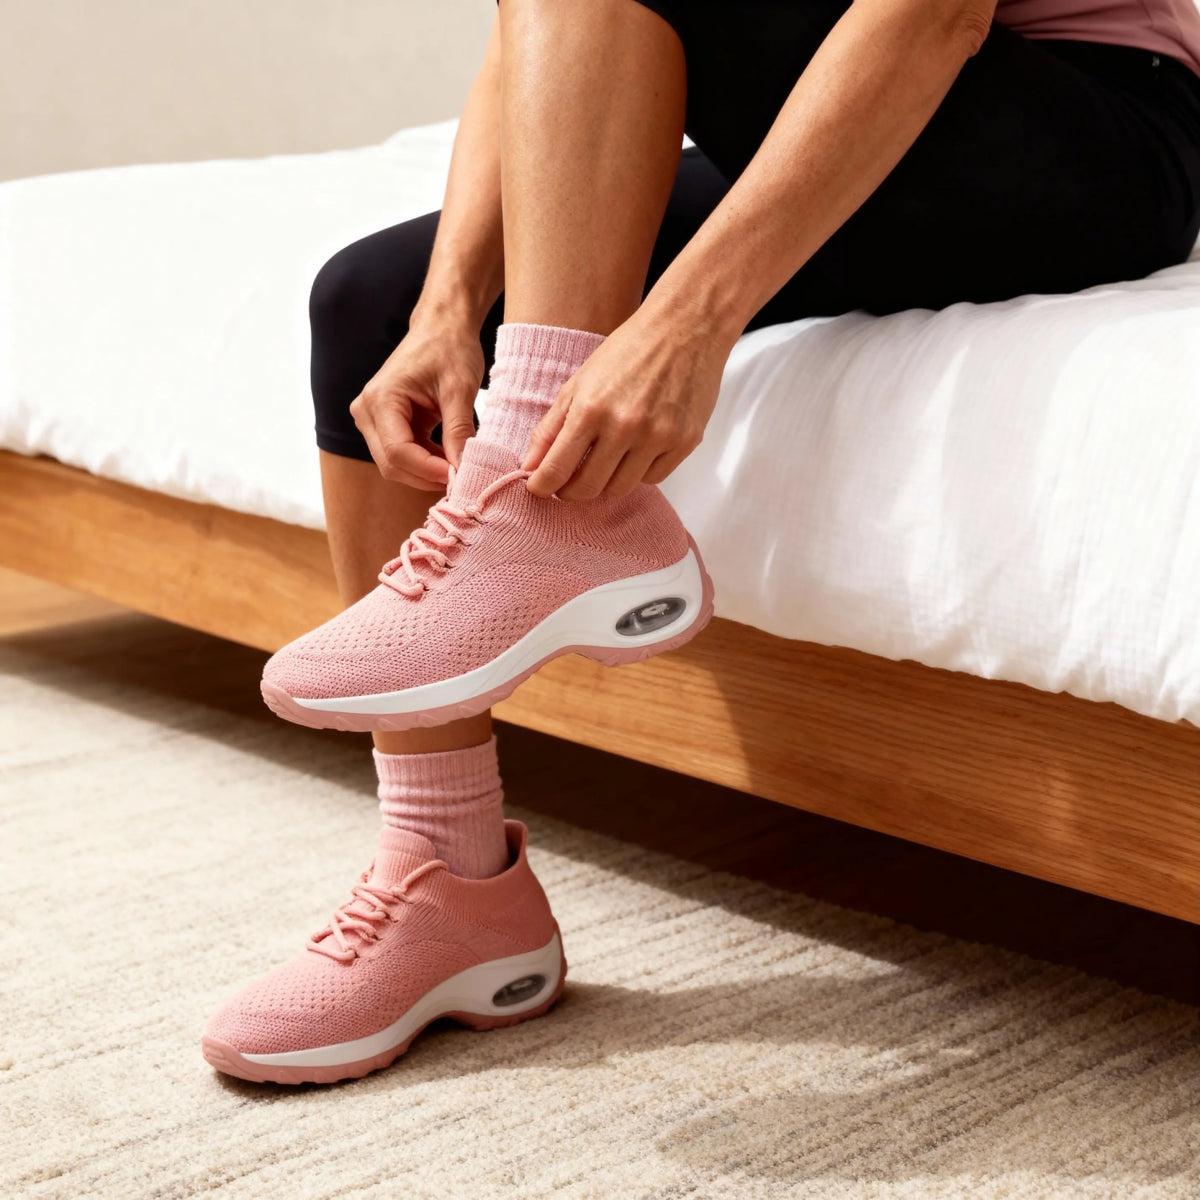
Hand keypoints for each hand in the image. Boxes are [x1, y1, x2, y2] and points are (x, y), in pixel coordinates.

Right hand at [349, 319, 484, 490]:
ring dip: (427, 472)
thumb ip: (459, 431)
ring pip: (395, 465)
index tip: (460, 477)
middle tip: (463, 479)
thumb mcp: (459, 389)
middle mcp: (366, 411)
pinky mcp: (384, 425)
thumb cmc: (450, 349)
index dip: (429, 470)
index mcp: (380, 399)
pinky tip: (450, 459)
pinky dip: (426, 463)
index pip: (398, 452)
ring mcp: (372, 420)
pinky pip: (402, 455)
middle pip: (392, 464)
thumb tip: (464, 469)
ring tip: (459, 467)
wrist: (442, 328)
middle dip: (427, 476)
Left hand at [522, 306, 729, 500]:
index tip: (539, 488)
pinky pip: (653, 478)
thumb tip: (529, 467)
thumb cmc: (630, 350)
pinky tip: (634, 452)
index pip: (556, 470)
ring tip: (601, 464)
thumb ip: (551, 427)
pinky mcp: (685, 442)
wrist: (685, 327)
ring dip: (605, 483)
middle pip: (588, 488)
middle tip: (567, 482)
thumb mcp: (579, 383)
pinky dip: (639, 472)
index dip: (542, 487)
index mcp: (591, 409)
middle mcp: (625, 427)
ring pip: (621, 488)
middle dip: (571, 492)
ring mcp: (658, 437)